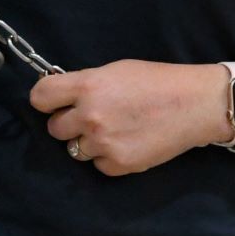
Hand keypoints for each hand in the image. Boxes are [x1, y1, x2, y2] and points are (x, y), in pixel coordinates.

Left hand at [29, 60, 225, 176]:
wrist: (194, 105)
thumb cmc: (157, 81)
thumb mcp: (116, 70)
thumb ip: (86, 84)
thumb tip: (64, 97)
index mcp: (88, 85)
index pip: (40, 96)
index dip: (46, 100)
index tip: (55, 102)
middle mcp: (90, 115)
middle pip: (54, 128)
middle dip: (69, 123)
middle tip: (91, 117)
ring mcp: (103, 143)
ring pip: (73, 150)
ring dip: (87, 142)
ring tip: (113, 130)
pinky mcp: (118, 165)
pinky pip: (97, 165)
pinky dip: (108, 158)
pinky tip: (127, 143)